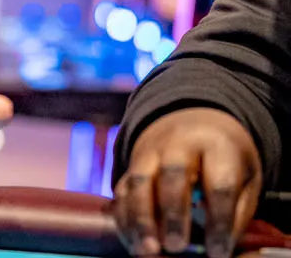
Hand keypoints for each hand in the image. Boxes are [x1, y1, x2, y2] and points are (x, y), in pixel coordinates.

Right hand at [114, 108, 261, 257]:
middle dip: (173, 214)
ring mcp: (150, 152)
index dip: (218, 221)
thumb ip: (234, 210)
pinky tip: (134, 241)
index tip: (218, 251)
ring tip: (148, 250)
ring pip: (139, 182)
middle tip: (176, 246)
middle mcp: (179, 144)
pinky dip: (125, 218)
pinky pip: (122, 190)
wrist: (194, 122)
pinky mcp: (132, 165)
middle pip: (172, 175)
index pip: (219, 185)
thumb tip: (219, 245)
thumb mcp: (245, 178)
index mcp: (216, 145)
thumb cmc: (224, 158)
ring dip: (140, 218)